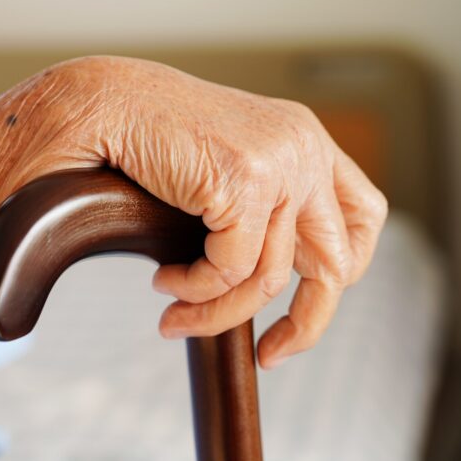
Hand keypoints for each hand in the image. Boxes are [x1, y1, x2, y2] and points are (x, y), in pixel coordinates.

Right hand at [0, 56, 387, 367]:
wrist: (98, 102)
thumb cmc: (142, 139)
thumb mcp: (218, 173)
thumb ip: (255, 211)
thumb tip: (268, 286)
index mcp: (303, 141)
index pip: (361, 218)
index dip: (340, 275)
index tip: (297, 312)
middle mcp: (304, 147)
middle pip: (337, 261)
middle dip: (304, 324)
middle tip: (266, 357)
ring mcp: (282, 162)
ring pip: (269, 280)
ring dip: (216, 313)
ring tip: (173, 316)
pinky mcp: (247, 181)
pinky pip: (230, 271)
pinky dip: (194, 290)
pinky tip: (163, 282)